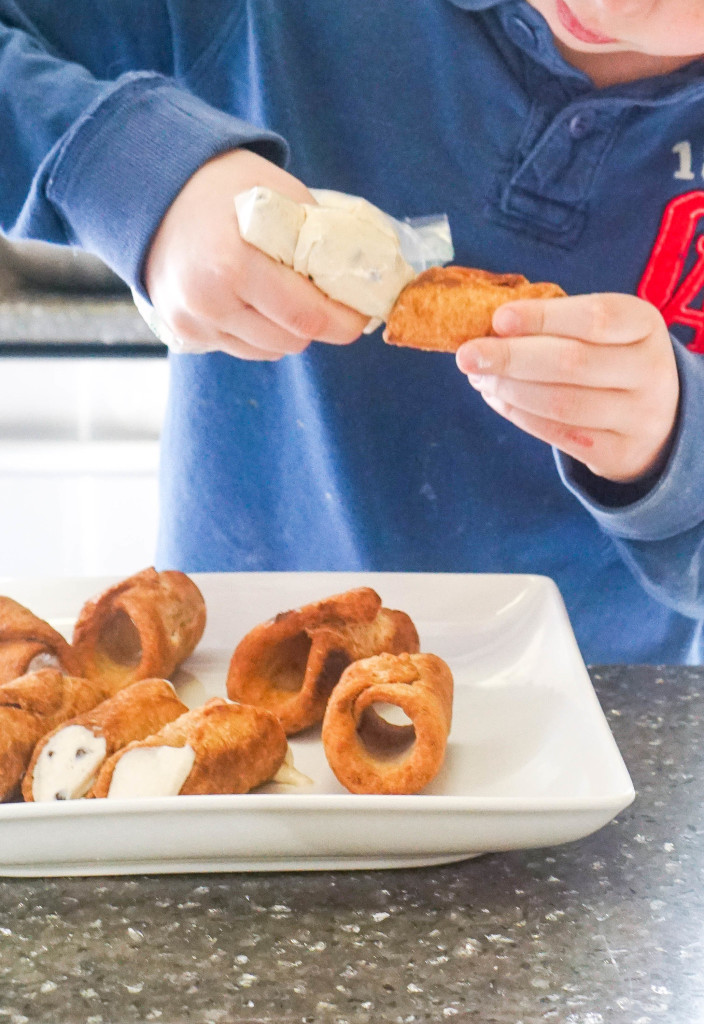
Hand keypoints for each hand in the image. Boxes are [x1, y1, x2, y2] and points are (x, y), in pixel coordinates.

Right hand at [144, 149, 367, 358]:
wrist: (154, 188)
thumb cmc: (224, 186)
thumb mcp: (281, 196)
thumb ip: (320, 240)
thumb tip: (360, 280)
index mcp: (234, 265)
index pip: (306, 317)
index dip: (343, 322)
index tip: (363, 314)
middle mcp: (209, 302)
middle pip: (291, 340)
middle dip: (318, 323)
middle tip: (327, 298)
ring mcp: (193, 321)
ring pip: (268, 350)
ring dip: (287, 329)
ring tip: (284, 293)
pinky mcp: (184, 332)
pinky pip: (241, 347)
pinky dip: (259, 330)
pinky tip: (253, 298)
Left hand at [455, 293, 679, 482]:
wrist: (657, 420)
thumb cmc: (611, 361)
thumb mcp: (603, 334)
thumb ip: (558, 326)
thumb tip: (490, 331)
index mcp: (645, 326)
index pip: (594, 317)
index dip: (543, 317)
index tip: (498, 319)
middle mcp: (650, 370)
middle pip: (572, 363)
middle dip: (511, 358)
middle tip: (467, 356)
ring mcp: (638, 416)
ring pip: (561, 404)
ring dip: (509, 390)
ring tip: (480, 379)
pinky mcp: (618, 452)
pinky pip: (558, 434)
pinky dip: (519, 415)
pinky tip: (497, 400)